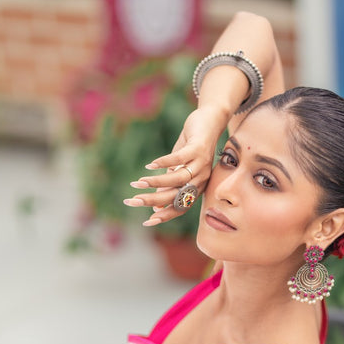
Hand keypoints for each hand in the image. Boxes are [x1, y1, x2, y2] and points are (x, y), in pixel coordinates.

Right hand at [123, 105, 227, 226]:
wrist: (210, 122)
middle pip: (176, 196)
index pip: (181, 208)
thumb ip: (169, 185)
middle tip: (133, 201)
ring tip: (138, 183)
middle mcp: (201, 179)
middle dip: (153, 200)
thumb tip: (156, 205)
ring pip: (178, 179)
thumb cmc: (192, 147)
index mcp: (197, 188)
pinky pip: (179, 158)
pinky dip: (164, 162)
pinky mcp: (198, 148)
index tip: (146, 222)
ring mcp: (201, 164)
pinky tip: (150, 165)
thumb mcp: (178, 167)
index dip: (165, 216)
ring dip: (156, 182)